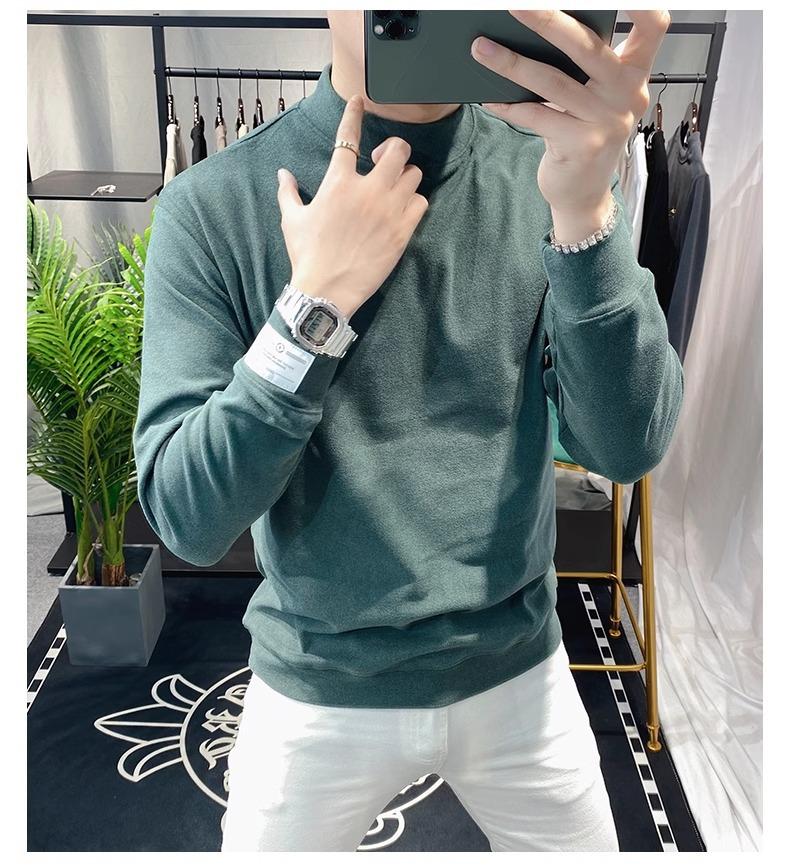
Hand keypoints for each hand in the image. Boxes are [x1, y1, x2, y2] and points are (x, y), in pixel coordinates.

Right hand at [276, 94, 428, 317]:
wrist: (326, 289)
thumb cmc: (307, 254)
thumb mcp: (292, 220)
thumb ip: (288, 193)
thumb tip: (283, 174)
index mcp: (338, 182)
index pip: (348, 137)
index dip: (355, 114)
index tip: (361, 99)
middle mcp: (367, 190)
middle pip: (398, 150)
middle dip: (395, 150)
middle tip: (386, 161)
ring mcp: (388, 210)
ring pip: (414, 175)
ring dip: (406, 176)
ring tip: (395, 187)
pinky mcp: (402, 231)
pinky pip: (421, 202)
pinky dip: (415, 201)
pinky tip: (404, 208)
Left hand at [470, 10, 669, 242]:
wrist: (583, 193)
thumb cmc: (585, 134)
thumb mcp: (595, 98)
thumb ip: (584, 66)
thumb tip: (538, 27)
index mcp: (636, 73)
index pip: (653, 26)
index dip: (641, 4)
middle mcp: (628, 94)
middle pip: (587, 46)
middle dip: (547, 20)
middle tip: (514, 4)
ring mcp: (606, 121)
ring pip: (551, 81)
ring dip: (511, 63)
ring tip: (481, 48)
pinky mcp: (581, 145)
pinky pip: (536, 116)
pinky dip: (508, 106)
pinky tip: (488, 98)